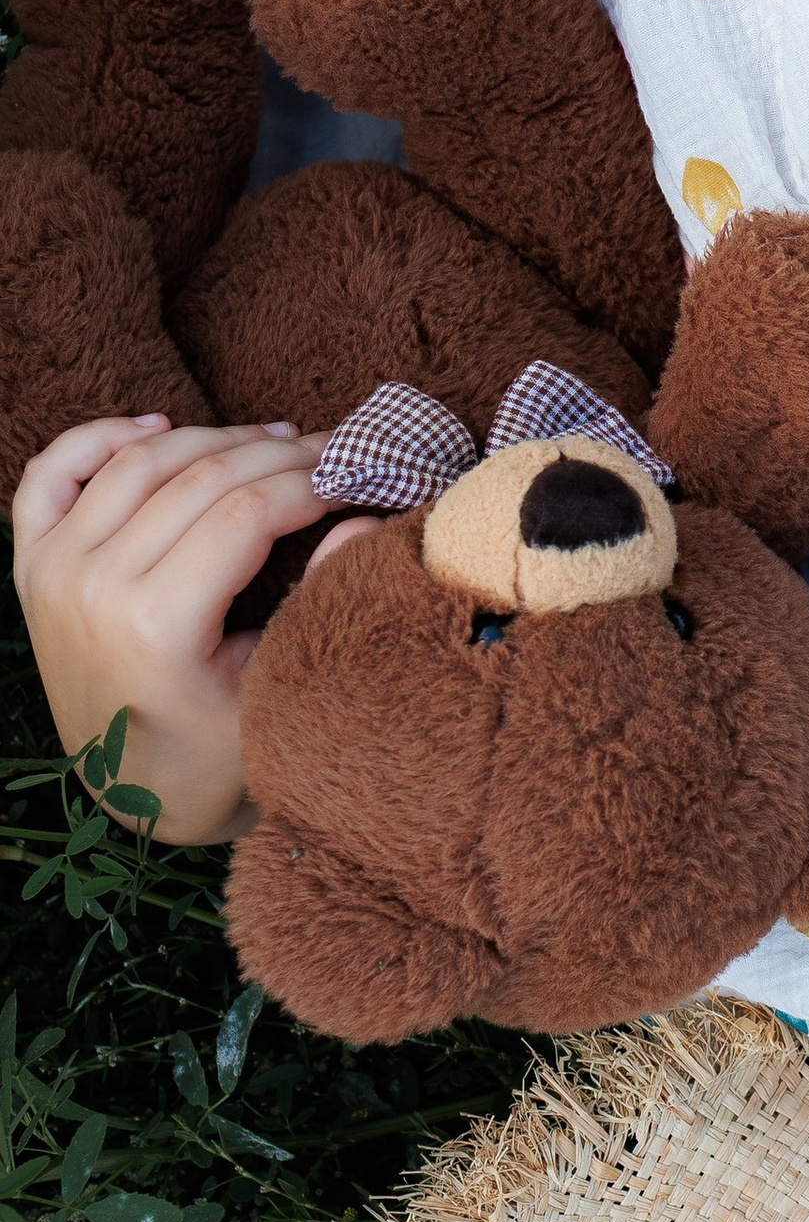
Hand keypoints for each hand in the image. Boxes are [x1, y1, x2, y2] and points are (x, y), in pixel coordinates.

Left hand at [10, 416, 347, 842]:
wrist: (132, 794)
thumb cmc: (215, 756)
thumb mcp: (278, 690)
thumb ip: (319, 598)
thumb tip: (363, 516)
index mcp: (156, 625)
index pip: (245, 511)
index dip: (309, 483)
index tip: (353, 477)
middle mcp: (93, 586)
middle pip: (197, 477)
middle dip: (274, 454)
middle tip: (327, 453)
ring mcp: (54, 571)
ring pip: (137, 461)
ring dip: (209, 437)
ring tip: (267, 442)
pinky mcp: (32, 566)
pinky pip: (53, 474)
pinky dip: (100, 437)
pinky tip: (154, 428)